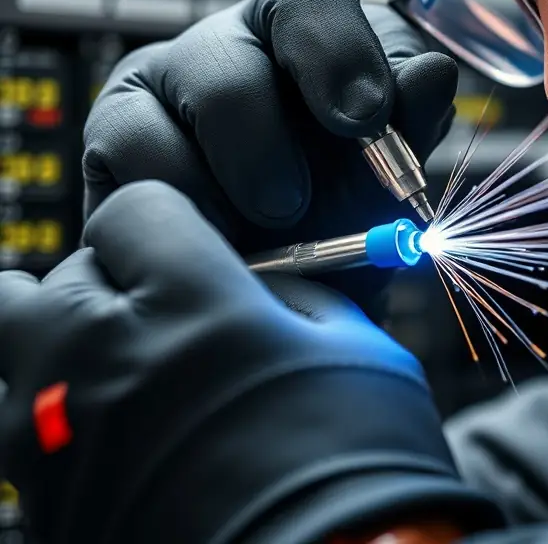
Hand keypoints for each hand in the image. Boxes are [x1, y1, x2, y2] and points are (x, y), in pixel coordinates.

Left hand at [0, 181, 499, 543]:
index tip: (189, 250)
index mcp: (187, 303)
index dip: (167, 224)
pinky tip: (122, 431)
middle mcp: (101, 356)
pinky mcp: (42, 496)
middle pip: (60, 271)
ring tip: (111, 362)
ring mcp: (57, 432)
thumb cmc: (356, 470)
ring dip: (57, 335)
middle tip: (160, 314)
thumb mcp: (354, 349)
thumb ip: (292, 296)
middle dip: (111, 281)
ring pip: (10, 334)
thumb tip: (259, 286)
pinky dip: (60, 407)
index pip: (131, 208)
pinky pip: (21, 416)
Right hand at [83, 0, 457, 312]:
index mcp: (304, 32)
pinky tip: (215, 237)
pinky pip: (127, 163)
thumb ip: (416, 122)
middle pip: (225, 65)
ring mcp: (159, 86)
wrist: (294, 266)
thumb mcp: (391, 167)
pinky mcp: (114, 137)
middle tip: (294, 207)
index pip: (310, 0)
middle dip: (263, 148)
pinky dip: (175, 210)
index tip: (365, 121)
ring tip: (259, 236)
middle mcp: (225, 46)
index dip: (337, 54)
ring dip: (219, 190)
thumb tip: (433, 74)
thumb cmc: (346, 198)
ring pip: (161, 115)